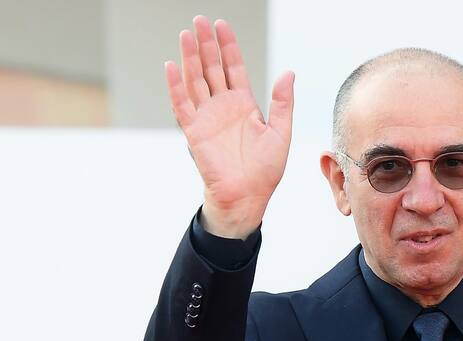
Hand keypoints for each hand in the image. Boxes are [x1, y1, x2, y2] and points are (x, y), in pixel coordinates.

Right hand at [166, 15, 294, 237]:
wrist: (248, 196)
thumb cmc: (265, 169)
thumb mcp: (280, 132)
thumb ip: (282, 102)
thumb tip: (289, 73)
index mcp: (244, 105)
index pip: (233, 68)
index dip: (228, 47)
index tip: (222, 25)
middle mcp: (223, 107)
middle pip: (211, 68)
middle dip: (206, 45)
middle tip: (199, 20)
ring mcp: (207, 117)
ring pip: (196, 81)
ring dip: (190, 58)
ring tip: (186, 34)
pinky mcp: (195, 132)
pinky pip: (183, 105)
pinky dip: (176, 86)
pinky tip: (172, 66)